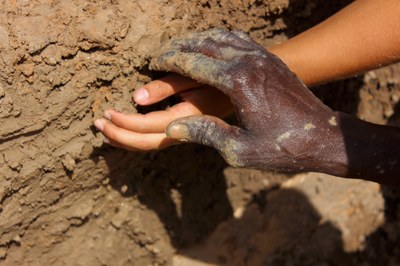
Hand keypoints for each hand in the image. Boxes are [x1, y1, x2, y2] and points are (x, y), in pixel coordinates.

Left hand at [94, 73, 231, 150]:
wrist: (240, 94)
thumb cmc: (216, 79)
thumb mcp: (192, 76)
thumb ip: (165, 87)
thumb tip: (136, 98)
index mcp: (186, 117)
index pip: (148, 125)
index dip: (125, 122)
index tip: (106, 113)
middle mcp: (183, 131)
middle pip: (145, 143)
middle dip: (119, 136)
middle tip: (96, 125)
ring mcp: (182, 135)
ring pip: (148, 146)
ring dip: (124, 141)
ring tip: (103, 133)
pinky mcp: (180, 133)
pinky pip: (154, 142)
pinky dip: (134, 141)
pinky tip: (121, 136)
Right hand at [150, 29, 343, 171]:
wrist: (324, 135)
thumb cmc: (282, 146)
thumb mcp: (239, 149)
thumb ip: (204, 134)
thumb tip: (172, 128)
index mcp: (237, 82)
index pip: (193, 63)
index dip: (169, 62)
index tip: (152, 63)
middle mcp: (248, 62)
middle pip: (204, 45)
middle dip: (178, 48)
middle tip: (160, 56)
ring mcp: (262, 57)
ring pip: (220, 37)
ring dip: (197, 41)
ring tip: (180, 48)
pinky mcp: (270, 59)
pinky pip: (237, 40)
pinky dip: (218, 39)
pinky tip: (211, 48)